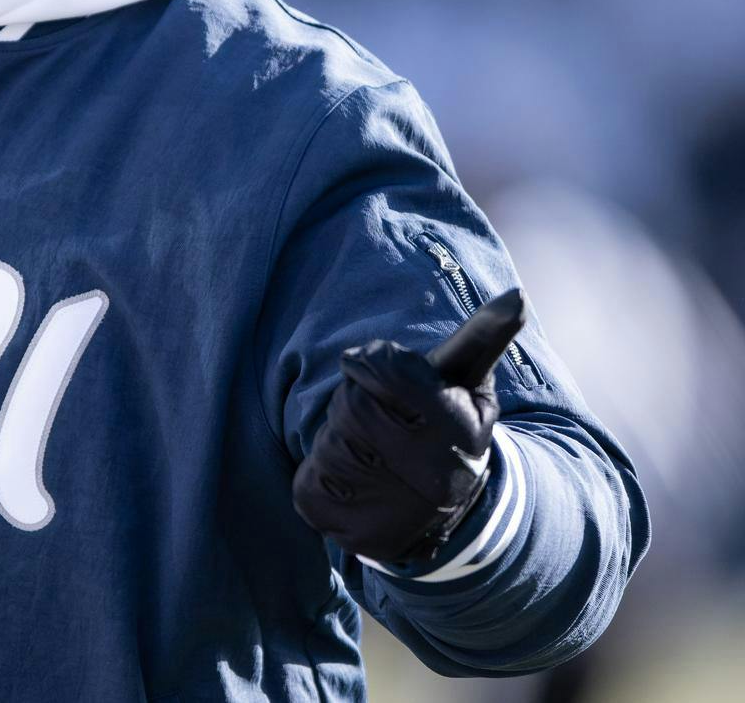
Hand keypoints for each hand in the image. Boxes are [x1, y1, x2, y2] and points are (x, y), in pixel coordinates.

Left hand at [292, 290, 525, 564]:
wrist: (452, 519)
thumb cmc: (452, 424)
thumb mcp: (472, 381)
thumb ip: (485, 335)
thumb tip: (516, 295)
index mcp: (459, 428)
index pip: (384, 368)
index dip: (374, 362)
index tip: (379, 369)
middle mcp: (430, 475)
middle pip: (351, 404)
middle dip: (358, 401)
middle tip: (384, 419)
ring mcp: (391, 508)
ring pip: (328, 443)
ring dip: (340, 440)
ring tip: (376, 454)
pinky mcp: (352, 531)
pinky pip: (308, 482)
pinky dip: (322, 476)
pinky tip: (356, 484)